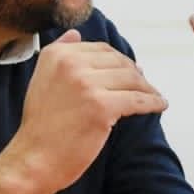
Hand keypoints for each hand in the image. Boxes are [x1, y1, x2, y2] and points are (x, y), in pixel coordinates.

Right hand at [0, 31, 166, 193]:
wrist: (34, 159)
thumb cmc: (41, 126)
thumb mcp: (42, 79)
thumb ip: (60, 53)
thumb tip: (76, 34)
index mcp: (57, 55)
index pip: (101, 50)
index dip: (120, 61)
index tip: (131, 71)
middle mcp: (70, 64)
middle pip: (119, 62)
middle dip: (135, 74)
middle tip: (145, 85)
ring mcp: (86, 84)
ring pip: (131, 79)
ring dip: (147, 88)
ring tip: (154, 96)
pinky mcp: (101, 107)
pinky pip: (138, 100)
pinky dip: (153, 102)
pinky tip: (159, 105)